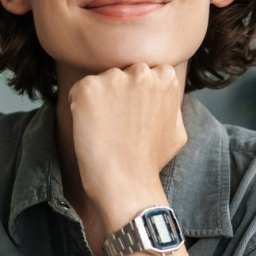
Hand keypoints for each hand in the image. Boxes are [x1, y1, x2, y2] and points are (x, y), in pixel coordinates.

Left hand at [67, 63, 186, 204]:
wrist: (126, 183)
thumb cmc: (150, 162)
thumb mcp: (177, 130)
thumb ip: (171, 104)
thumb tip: (165, 93)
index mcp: (165, 77)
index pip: (143, 72)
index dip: (135, 95)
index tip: (133, 116)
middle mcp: (141, 71)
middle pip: (121, 72)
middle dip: (117, 92)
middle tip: (117, 124)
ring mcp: (114, 78)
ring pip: (100, 81)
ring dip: (98, 100)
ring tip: (105, 129)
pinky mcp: (88, 88)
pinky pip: (77, 90)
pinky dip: (78, 107)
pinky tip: (91, 128)